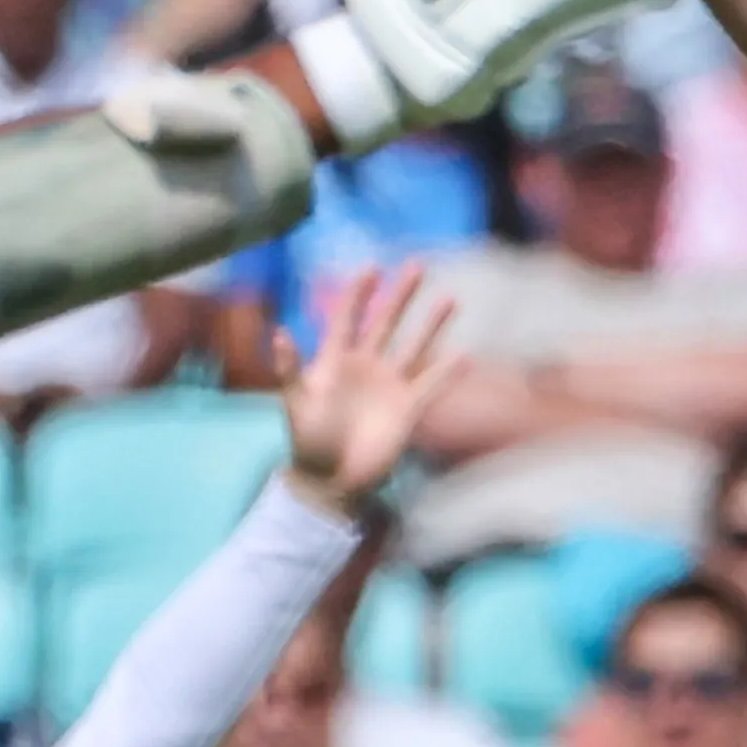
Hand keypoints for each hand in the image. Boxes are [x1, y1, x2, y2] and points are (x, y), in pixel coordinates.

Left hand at [281, 259, 458, 510]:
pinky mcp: (407, 409)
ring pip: (413, 347)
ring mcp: (388, 386)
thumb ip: (289, 369)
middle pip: (385, 322)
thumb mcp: (295, 403)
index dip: (358, 293)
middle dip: (401, 295)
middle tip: (418, 265)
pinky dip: (448, 373)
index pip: (347, 318)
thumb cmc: (308, 442)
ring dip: (431, 324)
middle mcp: (365, 367)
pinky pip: (432, 386)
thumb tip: (279, 333)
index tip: (373, 268)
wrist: (331, 480)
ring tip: (450, 299)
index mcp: (335, 361)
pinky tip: (467, 356)